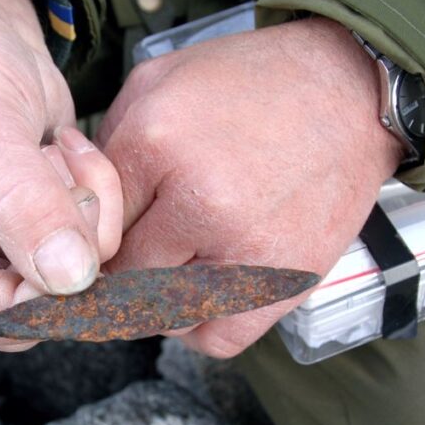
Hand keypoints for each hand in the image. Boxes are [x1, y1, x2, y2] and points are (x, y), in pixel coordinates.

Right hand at [0, 0, 121, 341]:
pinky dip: (95, 203)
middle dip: (57, 249)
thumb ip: (21, 204)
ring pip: (57, 280)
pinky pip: (84, 249)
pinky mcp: (33, 233)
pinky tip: (72, 152)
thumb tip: (67, 278)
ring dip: (82, 216)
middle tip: (70, 183)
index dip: (12, 302)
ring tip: (62, 150)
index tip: (67, 268)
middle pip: (10, 305)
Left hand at [97, 17, 403, 357]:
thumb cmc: (248, 85)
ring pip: (162, 316)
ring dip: (153, 305)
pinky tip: (199, 298)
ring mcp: (247, 248)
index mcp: (157, 146)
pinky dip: (200, 330)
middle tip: (123, 263)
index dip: (84, 238)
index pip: (87, 225)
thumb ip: (107, 146)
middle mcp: (200, 202)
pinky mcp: (286, 281)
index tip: (88, 246)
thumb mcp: (156, 84)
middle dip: (115, 273)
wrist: (349, 89)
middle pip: (120, 276)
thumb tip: (76, 207)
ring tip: (168, 272)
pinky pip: (219, 340)